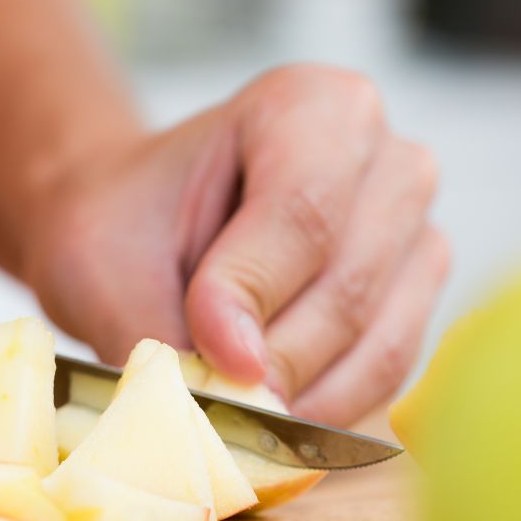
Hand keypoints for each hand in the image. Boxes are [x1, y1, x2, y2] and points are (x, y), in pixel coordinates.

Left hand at [22, 64, 448, 426]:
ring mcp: (414, 230)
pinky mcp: (416, 300)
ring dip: (295, 395)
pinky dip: (320, 409)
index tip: (204, 351)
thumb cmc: (119, 228)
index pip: (302, 211)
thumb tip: (210, 416)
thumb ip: (156, 334)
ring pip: (375, 340)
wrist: (135, 234)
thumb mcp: (104, 265)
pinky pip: (385, 374)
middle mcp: (386, 157)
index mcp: (311, 104)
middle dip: (269, 360)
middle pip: (346, 282)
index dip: (250, 293)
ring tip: (225, 405)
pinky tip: (264, 412)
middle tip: (205, 397)